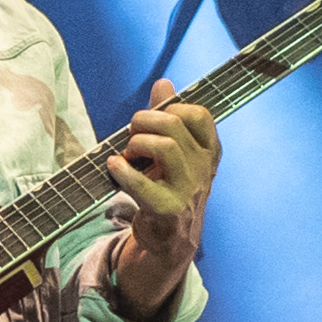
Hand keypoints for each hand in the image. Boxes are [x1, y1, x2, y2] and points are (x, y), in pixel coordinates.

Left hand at [111, 80, 221, 305]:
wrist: (169, 238)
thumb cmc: (168, 186)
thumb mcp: (173, 151)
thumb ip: (167, 117)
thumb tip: (164, 83)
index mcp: (207, 150)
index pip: (198, 114)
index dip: (170, 109)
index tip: (154, 120)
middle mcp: (203, 168)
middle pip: (173, 124)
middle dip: (142, 121)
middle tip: (131, 135)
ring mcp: (188, 189)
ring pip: (165, 146)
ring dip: (136, 144)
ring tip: (127, 155)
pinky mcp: (168, 209)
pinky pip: (142, 184)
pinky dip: (121, 171)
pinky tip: (113, 167)